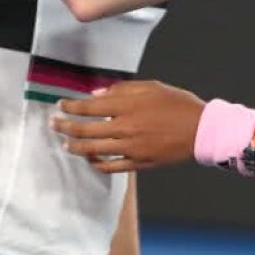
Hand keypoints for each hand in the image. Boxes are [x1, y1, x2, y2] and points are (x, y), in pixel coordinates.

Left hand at [53, 81, 205, 172]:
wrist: (201, 129)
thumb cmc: (178, 104)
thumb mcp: (152, 87)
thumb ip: (123, 90)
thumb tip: (97, 95)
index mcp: (128, 107)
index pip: (90, 108)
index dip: (71, 107)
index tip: (60, 105)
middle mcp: (125, 129)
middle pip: (86, 130)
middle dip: (65, 127)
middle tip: (53, 125)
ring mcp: (130, 149)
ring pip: (94, 150)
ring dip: (76, 147)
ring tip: (65, 144)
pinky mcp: (138, 163)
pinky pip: (111, 167)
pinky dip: (97, 164)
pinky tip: (90, 159)